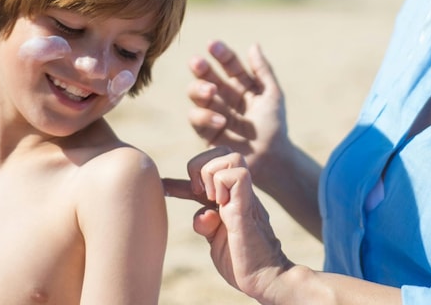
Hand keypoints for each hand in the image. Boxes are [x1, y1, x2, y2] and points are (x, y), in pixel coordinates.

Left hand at [163, 148, 292, 299]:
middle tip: (196, 193)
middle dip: (199, 165)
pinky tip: (220, 205)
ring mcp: (244, 197)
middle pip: (222, 152)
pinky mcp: (247, 208)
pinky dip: (222, 184)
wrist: (266, 278)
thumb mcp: (215, 239)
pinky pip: (238, 176)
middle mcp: (238, 193)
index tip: (164, 188)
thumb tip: (202, 213)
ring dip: (211, 174)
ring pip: (231, 157)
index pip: (206, 173)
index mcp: (229, 199)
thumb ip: (206, 223)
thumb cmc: (242, 261)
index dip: (181, 179)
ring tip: (210, 199)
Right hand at [187, 41, 286, 181]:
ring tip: (211, 91)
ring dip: (199, 89)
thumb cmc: (275, 126)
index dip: (221, 54)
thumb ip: (263, 70)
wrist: (272, 158)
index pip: (229, 64)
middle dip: (201, 68)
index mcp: (242, 85)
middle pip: (207, 76)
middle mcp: (225, 96)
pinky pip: (196, 118)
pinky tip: (220, 120)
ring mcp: (214, 113)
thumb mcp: (273, 95)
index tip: (213, 45)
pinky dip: (205, 116)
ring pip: (196, 94)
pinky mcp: (206, 132)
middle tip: (197, 62)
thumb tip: (253, 45)